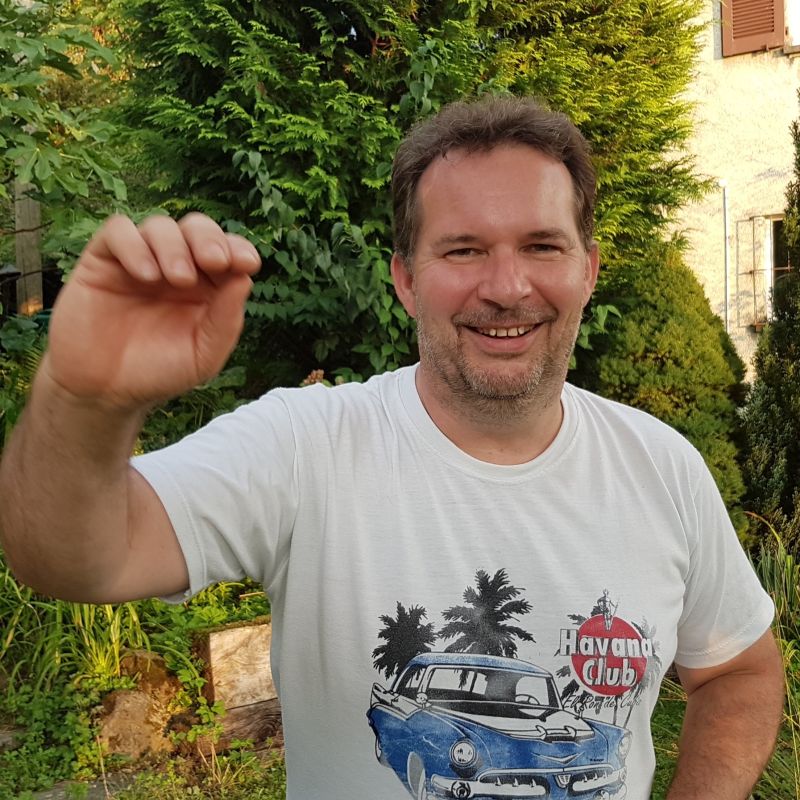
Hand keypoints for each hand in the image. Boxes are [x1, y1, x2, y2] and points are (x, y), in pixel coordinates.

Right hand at [44, 213, 260, 409]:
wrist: (105, 392)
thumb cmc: (158, 373)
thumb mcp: (204, 355)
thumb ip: (226, 320)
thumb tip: (245, 278)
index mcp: (206, 286)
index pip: (227, 251)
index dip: (238, 248)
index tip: (246, 263)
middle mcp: (175, 267)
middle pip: (196, 228)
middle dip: (209, 238)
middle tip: (214, 261)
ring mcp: (139, 261)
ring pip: (160, 226)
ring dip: (174, 246)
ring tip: (177, 279)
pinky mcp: (102, 261)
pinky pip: (117, 232)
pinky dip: (135, 245)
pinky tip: (147, 276)